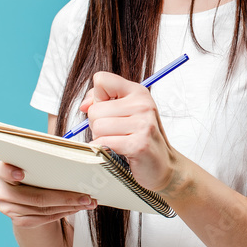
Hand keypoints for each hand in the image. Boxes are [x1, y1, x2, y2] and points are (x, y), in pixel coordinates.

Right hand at [0, 160, 96, 228]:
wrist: (29, 192)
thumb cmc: (37, 171)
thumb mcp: (38, 163)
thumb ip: (46, 158)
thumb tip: (79, 154)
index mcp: (3, 170)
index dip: (9, 171)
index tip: (22, 173)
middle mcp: (3, 191)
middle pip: (34, 196)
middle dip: (64, 196)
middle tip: (86, 196)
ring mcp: (9, 208)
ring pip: (42, 209)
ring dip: (69, 206)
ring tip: (88, 202)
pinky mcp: (19, 221)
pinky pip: (44, 219)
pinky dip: (63, 212)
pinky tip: (76, 207)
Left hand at [80, 71, 179, 193]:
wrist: (162, 165)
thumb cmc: (139, 138)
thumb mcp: (124, 112)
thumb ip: (100, 101)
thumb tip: (84, 106)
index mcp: (138, 92)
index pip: (101, 80)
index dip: (97, 97)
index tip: (108, 110)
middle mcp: (142, 105)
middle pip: (95, 109)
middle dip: (98, 124)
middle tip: (115, 133)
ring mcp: (142, 124)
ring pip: (97, 127)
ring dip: (101, 139)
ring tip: (117, 142)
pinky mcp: (138, 144)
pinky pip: (103, 143)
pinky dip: (103, 149)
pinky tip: (117, 151)